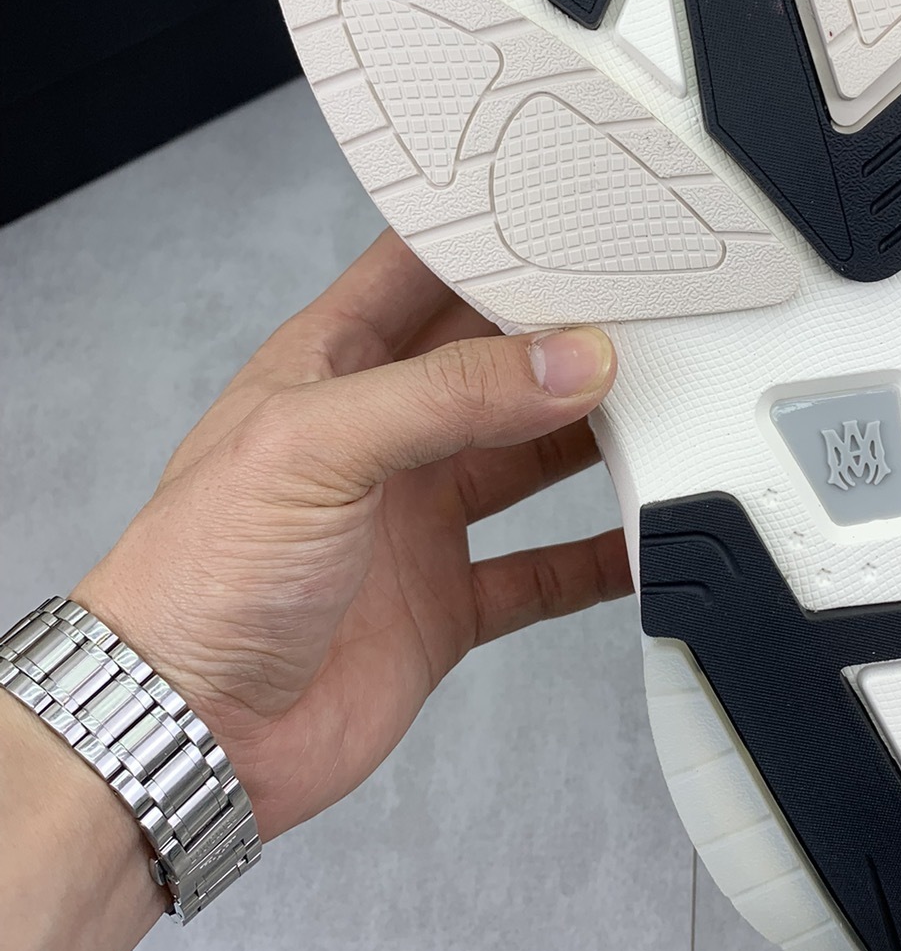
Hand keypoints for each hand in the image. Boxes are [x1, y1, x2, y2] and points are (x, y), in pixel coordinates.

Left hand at [72, 230, 629, 841]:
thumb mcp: (316, 446)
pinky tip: (643, 536)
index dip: (493, 241)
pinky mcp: (444, 603)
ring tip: (667, 409)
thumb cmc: (196, 576)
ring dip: (591, 438)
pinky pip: (543, 569)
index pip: (422, 271)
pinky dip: (598, 557)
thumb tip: (568, 360)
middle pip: (495, 362)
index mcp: (329, 366)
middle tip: (652, 312)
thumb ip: (448, 395)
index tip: (579, 218)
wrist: (183, 732)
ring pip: (530, 457)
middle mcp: (380, 435)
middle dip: (566, 336)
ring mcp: (414, 520)